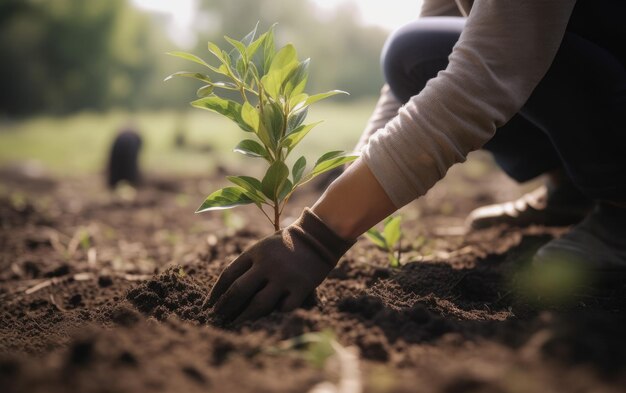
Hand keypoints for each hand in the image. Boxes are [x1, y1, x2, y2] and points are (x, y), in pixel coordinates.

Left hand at [207, 208, 354, 322]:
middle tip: (217, 319)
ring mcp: (285, 277)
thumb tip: (227, 291)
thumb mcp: (264, 246)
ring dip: (244, 317)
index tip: (209, 305)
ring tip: (236, 325)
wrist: (319, 236)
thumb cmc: (288, 243)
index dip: (216, 293)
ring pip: (258, 304)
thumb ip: (249, 265)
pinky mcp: (302, 286)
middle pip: (238, 291)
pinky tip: (270, 317)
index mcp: (255, 252)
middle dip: (225, 308)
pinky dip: (276, 313)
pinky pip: (284, 308)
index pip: (228, 275)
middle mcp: (267, 265)